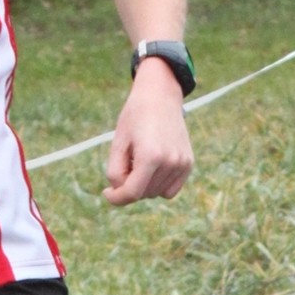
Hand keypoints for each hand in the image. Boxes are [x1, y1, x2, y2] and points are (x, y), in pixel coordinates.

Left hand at [105, 58, 193, 205]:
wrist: (160, 96)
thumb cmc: (134, 118)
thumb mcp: (118, 143)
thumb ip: (115, 172)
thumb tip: (121, 194)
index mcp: (151, 156)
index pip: (132, 192)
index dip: (116, 198)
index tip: (106, 193)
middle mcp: (170, 162)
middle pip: (143, 194)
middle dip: (129, 185)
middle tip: (126, 162)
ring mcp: (182, 164)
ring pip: (155, 193)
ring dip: (144, 184)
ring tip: (140, 158)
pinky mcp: (188, 164)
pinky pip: (169, 190)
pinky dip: (158, 185)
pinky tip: (152, 166)